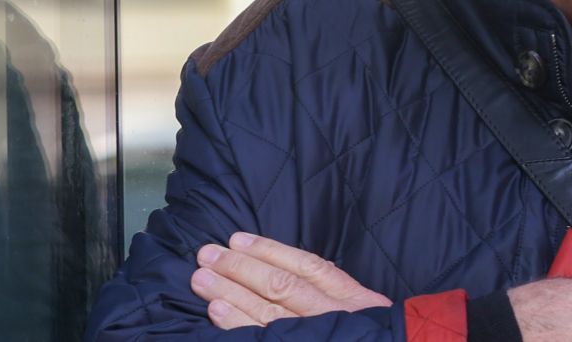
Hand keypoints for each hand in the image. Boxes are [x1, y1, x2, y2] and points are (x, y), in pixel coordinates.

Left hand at [190, 232, 392, 329]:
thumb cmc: (367, 331)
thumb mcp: (361, 304)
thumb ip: (329, 283)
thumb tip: (278, 260)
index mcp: (347, 296)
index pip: (306, 267)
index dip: (270, 250)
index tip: (238, 238)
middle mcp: (329, 315)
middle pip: (281, 287)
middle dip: (241, 269)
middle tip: (207, 255)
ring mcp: (312, 336)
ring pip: (267, 313)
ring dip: (231, 294)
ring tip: (203, 279)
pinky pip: (264, 338)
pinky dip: (238, 326)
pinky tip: (218, 312)